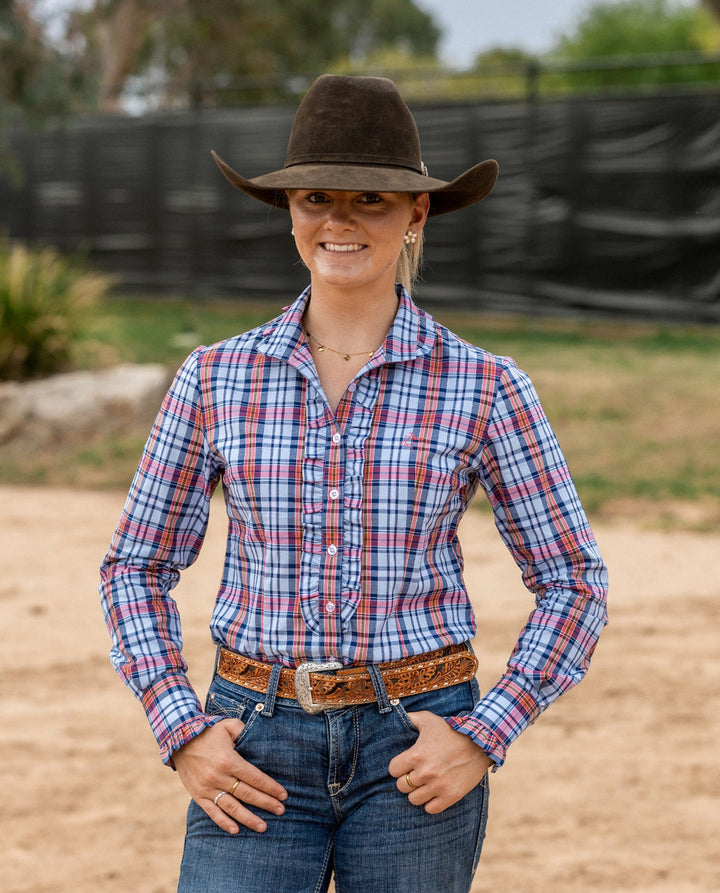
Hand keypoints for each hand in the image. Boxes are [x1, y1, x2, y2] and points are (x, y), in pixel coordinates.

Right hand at [173, 719, 287, 833]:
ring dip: (249, 818)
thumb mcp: (228, 726)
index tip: (283, 795)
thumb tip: (260, 738)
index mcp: (229, 760)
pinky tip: (236, 830)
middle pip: (247, 794)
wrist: (178, 739)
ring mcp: (207, 788)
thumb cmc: (208, 731)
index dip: (270, 787)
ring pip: (232, 808)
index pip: (255, 778)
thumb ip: (245, 730)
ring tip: (263, 826)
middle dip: (266, 803)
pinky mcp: (198, 795)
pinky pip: (212, 812)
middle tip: (281, 810)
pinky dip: (224, 823)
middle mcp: (218, 777)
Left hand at [388, 710, 491, 813]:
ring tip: (425, 784)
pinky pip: (430, 809)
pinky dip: (431, 803)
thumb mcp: (430, 719)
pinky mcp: (451, 796)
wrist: (480, 742)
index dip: (398, 767)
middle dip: (407, 779)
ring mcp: (438, 786)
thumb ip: (411, 718)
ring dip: (417, 792)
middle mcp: (425, 772)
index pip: (393, 770)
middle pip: (401, 786)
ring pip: (414, 800)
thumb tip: (397, 715)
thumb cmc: (452, 730)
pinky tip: (435, 792)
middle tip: (416, 774)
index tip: (406, 764)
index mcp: (417, 754)